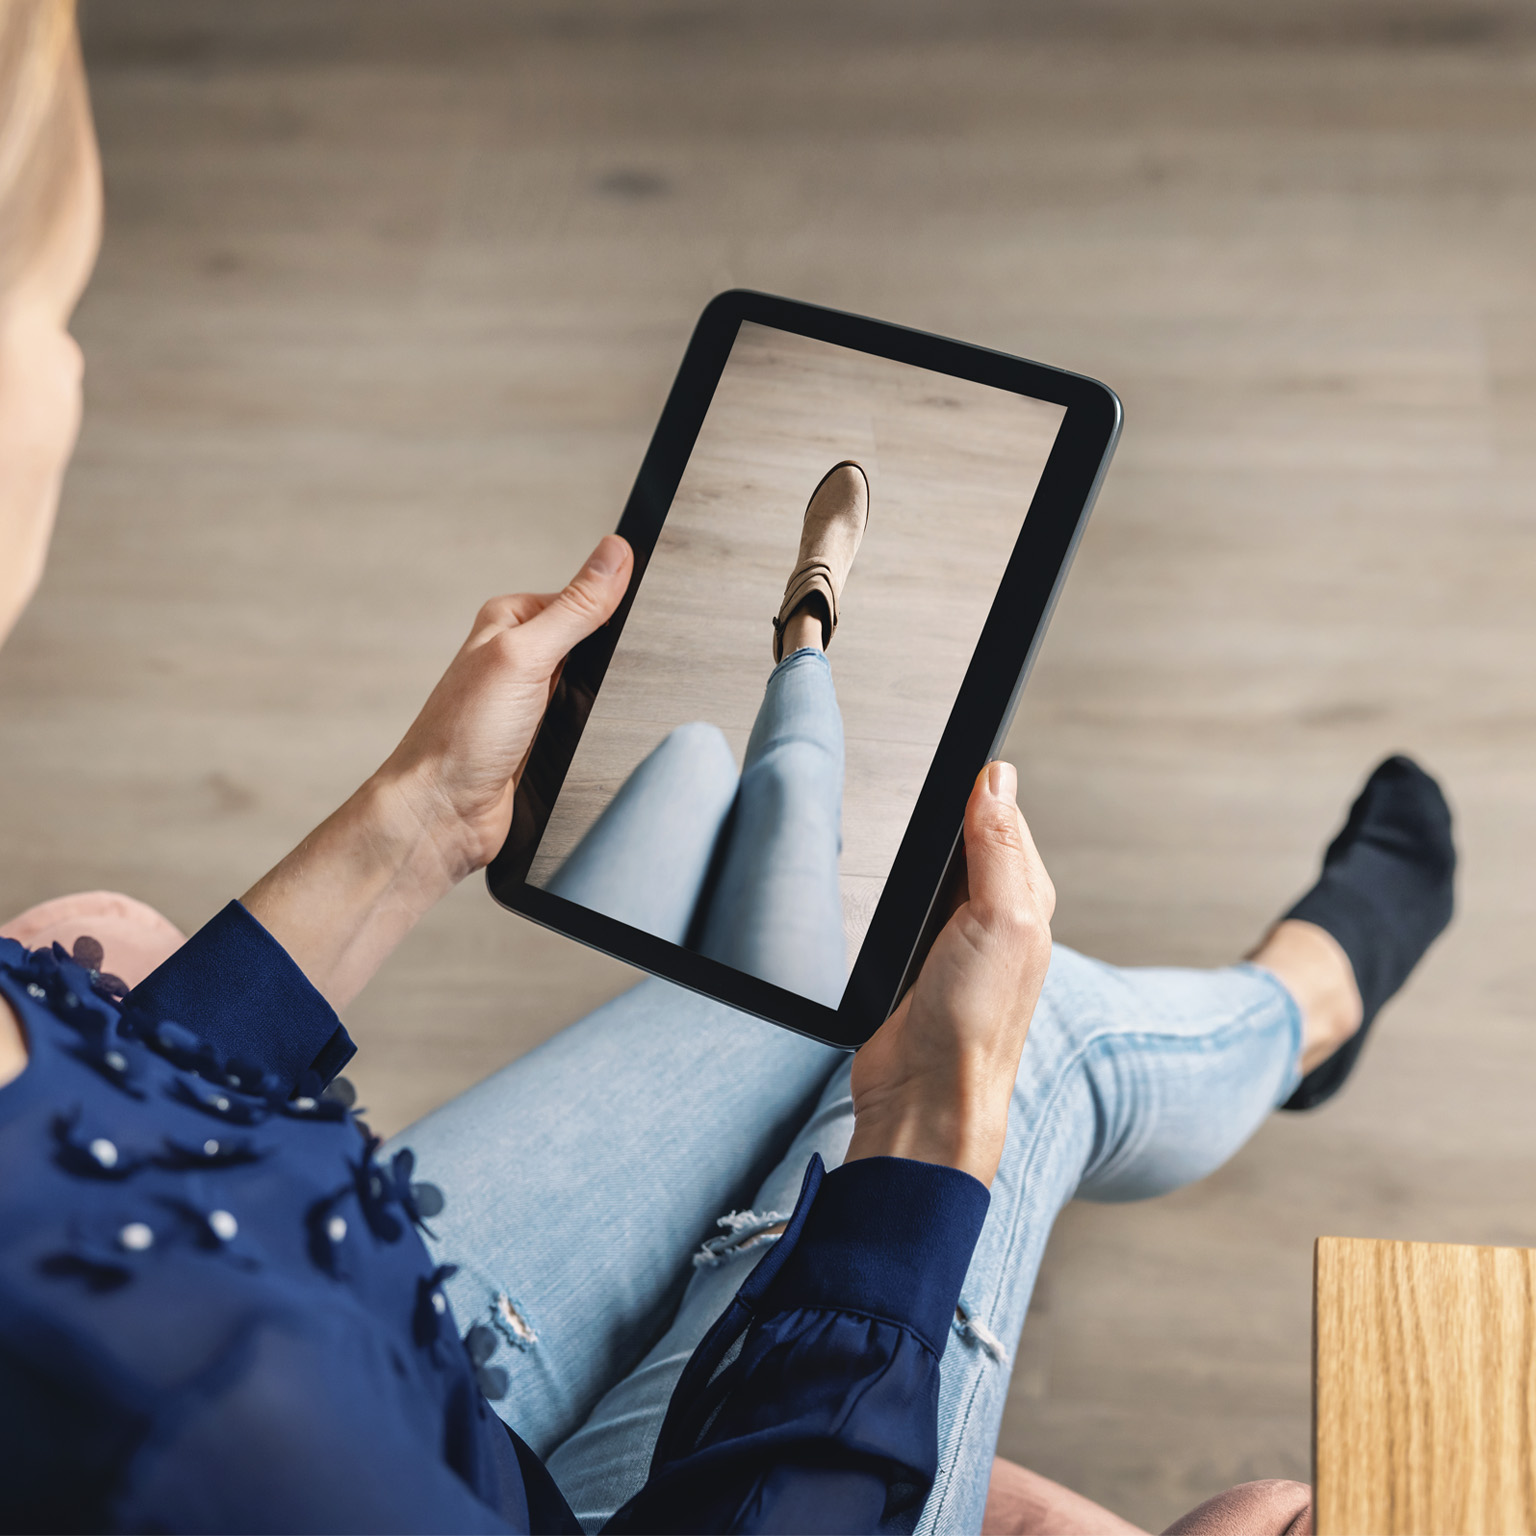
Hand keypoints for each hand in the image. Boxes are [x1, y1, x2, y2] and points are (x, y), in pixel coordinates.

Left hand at [242, 535, 632, 1009]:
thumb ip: (576, 607)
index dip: (614, 603)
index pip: (580, 594)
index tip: (647, 609)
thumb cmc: (462, 738)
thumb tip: (615, 552)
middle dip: (613, 657)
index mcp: (509, 621)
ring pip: (595, 685)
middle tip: (623, 672)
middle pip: (592, 641)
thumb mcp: (526, 656)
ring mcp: (531, 701)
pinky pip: (589, 724)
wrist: (442, 816)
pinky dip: (599, 729)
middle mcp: (518, 657)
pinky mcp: (543, 741)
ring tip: (603, 711)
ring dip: (606, 698)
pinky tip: (601, 738)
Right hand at [845, 761, 1054, 1187]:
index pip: (1006, 818)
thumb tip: (997, 778)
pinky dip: (904, 892)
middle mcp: (999, 919)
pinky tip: (894, 889)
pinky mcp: (921, 963)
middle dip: (954, 812)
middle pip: (973, 841)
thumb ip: (998, 847)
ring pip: (942, 873)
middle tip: (934, 777)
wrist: (924, 1098)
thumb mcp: (997, 918)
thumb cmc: (972, 1024)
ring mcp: (959, 942)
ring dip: (928, 852)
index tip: (962, 748)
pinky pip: (914, 908)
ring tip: (918, 820)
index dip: (982, 785)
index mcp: (1027, 900)